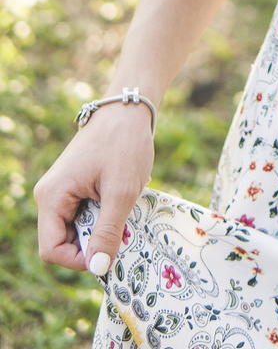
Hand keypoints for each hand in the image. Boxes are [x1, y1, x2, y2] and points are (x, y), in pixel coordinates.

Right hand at [34, 103, 154, 273]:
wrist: (129, 108)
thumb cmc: (125, 143)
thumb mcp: (121, 191)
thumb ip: (108, 232)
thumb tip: (98, 269)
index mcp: (52, 196)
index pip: (51, 250)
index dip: (78, 259)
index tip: (108, 250)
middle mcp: (49, 195)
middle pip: (61, 242)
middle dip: (91, 243)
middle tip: (120, 230)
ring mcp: (60, 190)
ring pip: (74, 229)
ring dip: (98, 229)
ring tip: (122, 211)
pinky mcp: (73, 187)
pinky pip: (81, 215)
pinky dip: (101, 216)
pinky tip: (119, 203)